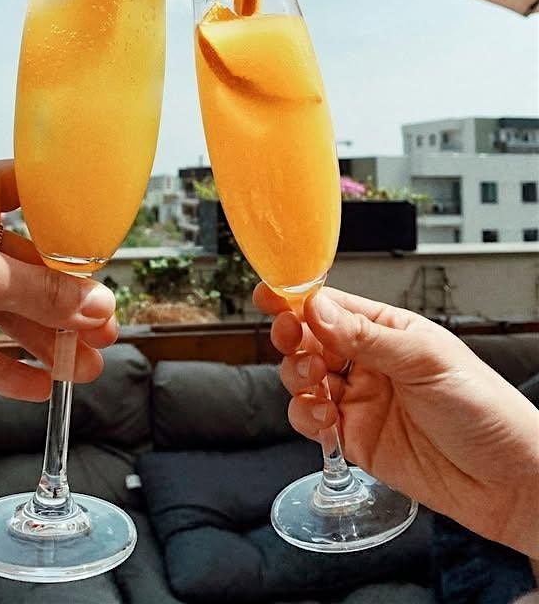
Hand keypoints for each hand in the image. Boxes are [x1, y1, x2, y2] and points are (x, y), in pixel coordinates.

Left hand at [0, 161, 117, 398]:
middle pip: (24, 262)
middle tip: (104, 327)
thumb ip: (40, 293)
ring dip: (42, 339)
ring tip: (85, 368)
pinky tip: (36, 387)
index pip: (27, 188)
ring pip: (2, 308)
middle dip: (64, 299)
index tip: (103, 236)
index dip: (66, 207)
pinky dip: (2, 364)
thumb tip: (97, 304)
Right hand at [254, 283, 538, 558]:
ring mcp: (359, 400)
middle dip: (292, 338)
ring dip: (297, 376)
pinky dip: (305, 416)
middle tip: (291, 341)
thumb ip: (366, 337)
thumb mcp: (425, 361)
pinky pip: (312, 421)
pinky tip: (322, 418)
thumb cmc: (485, 409)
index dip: (298, 300)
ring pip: (303, 379)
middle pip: (308, 340)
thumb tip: (318, 309)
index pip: (332, 306)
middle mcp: (368, 362)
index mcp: (387, 331)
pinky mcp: (354, 439)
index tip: (270, 295)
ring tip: (316, 383)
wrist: (508, 481)